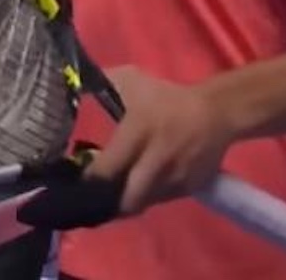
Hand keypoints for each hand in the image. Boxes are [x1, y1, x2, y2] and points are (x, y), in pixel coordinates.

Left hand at [84, 66, 230, 216]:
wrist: (216, 112)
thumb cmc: (166, 97)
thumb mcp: (131, 81)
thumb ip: (99, 84)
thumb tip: (68, 84)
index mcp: (138, 132)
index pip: (105, 170)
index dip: (87, 181)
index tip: (71, 180)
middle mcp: (156, 162)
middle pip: (124, 202)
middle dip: (105, 205)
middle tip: (91, 197)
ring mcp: (174, 180)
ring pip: (140, 205)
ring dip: (124, 203)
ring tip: (109, 194)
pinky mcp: (187, 190)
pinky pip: (158, 202)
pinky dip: (144, 198)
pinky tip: (135, 187)